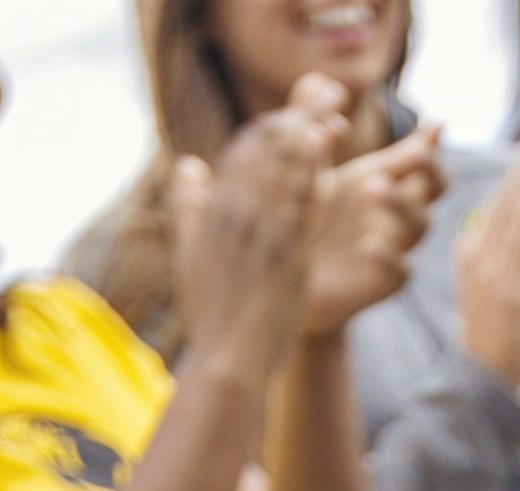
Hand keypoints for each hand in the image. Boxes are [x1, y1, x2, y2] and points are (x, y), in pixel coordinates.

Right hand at [173, 74, 349, 379]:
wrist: (227, 361)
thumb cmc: (212, 315)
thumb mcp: (190, 254)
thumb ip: (190, 207)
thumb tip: (189, 166)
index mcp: (212, 212)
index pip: (240, 155)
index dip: (268, 129)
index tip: (290, 114)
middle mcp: (233, 216)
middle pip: (264, 153)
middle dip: (293, 121)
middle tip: (322, 100)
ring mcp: (258, 235)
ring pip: (282, 172)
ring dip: (307, 139)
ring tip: (330, 113)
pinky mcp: (283, 257)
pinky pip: (299, 207)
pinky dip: (312, 177)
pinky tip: (327, 155)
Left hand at [306, 125, 445, 338]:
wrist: (286, 277)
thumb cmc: (298, 217)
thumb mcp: (301, 166)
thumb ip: (311, 123)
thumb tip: (324, 83)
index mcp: (381, 179)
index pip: (417, 158)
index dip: (431, 142)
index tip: (437, 125)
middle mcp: (393, 212)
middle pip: (434, 188)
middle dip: (431, 169)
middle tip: (417, 153)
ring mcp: (393, 246)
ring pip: (421, 224)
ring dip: (402, 202)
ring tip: (372, 187)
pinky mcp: (383, 282)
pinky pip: (402, 270)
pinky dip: (390, 256)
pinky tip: (368, 244)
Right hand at [457, 126, 519, 391]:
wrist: (483, 378)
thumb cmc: (494, 334)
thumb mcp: (493, 284)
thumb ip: (503, 252)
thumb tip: (517, 222)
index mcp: (471, 249)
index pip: (497, 201)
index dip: (519, 172)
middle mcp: (475, 254)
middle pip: (503, 198)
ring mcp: (488, 272)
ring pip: (509, 215)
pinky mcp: (505, 292)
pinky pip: (516, 248)